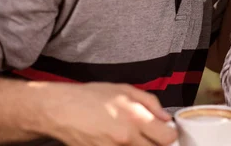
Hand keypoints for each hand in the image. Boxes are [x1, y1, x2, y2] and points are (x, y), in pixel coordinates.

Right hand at [44, 83, 177, 145]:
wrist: (61, 111)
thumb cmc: (91, 97)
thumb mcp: (125, 90)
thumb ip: (151, 103)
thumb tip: (166, 118)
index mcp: (135, 118)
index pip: (168, 138)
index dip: (169, 135)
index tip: (165, 131)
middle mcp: (126, 138)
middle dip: (156, 143)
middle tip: (149, 135)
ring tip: (132, 137)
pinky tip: (119, 141)